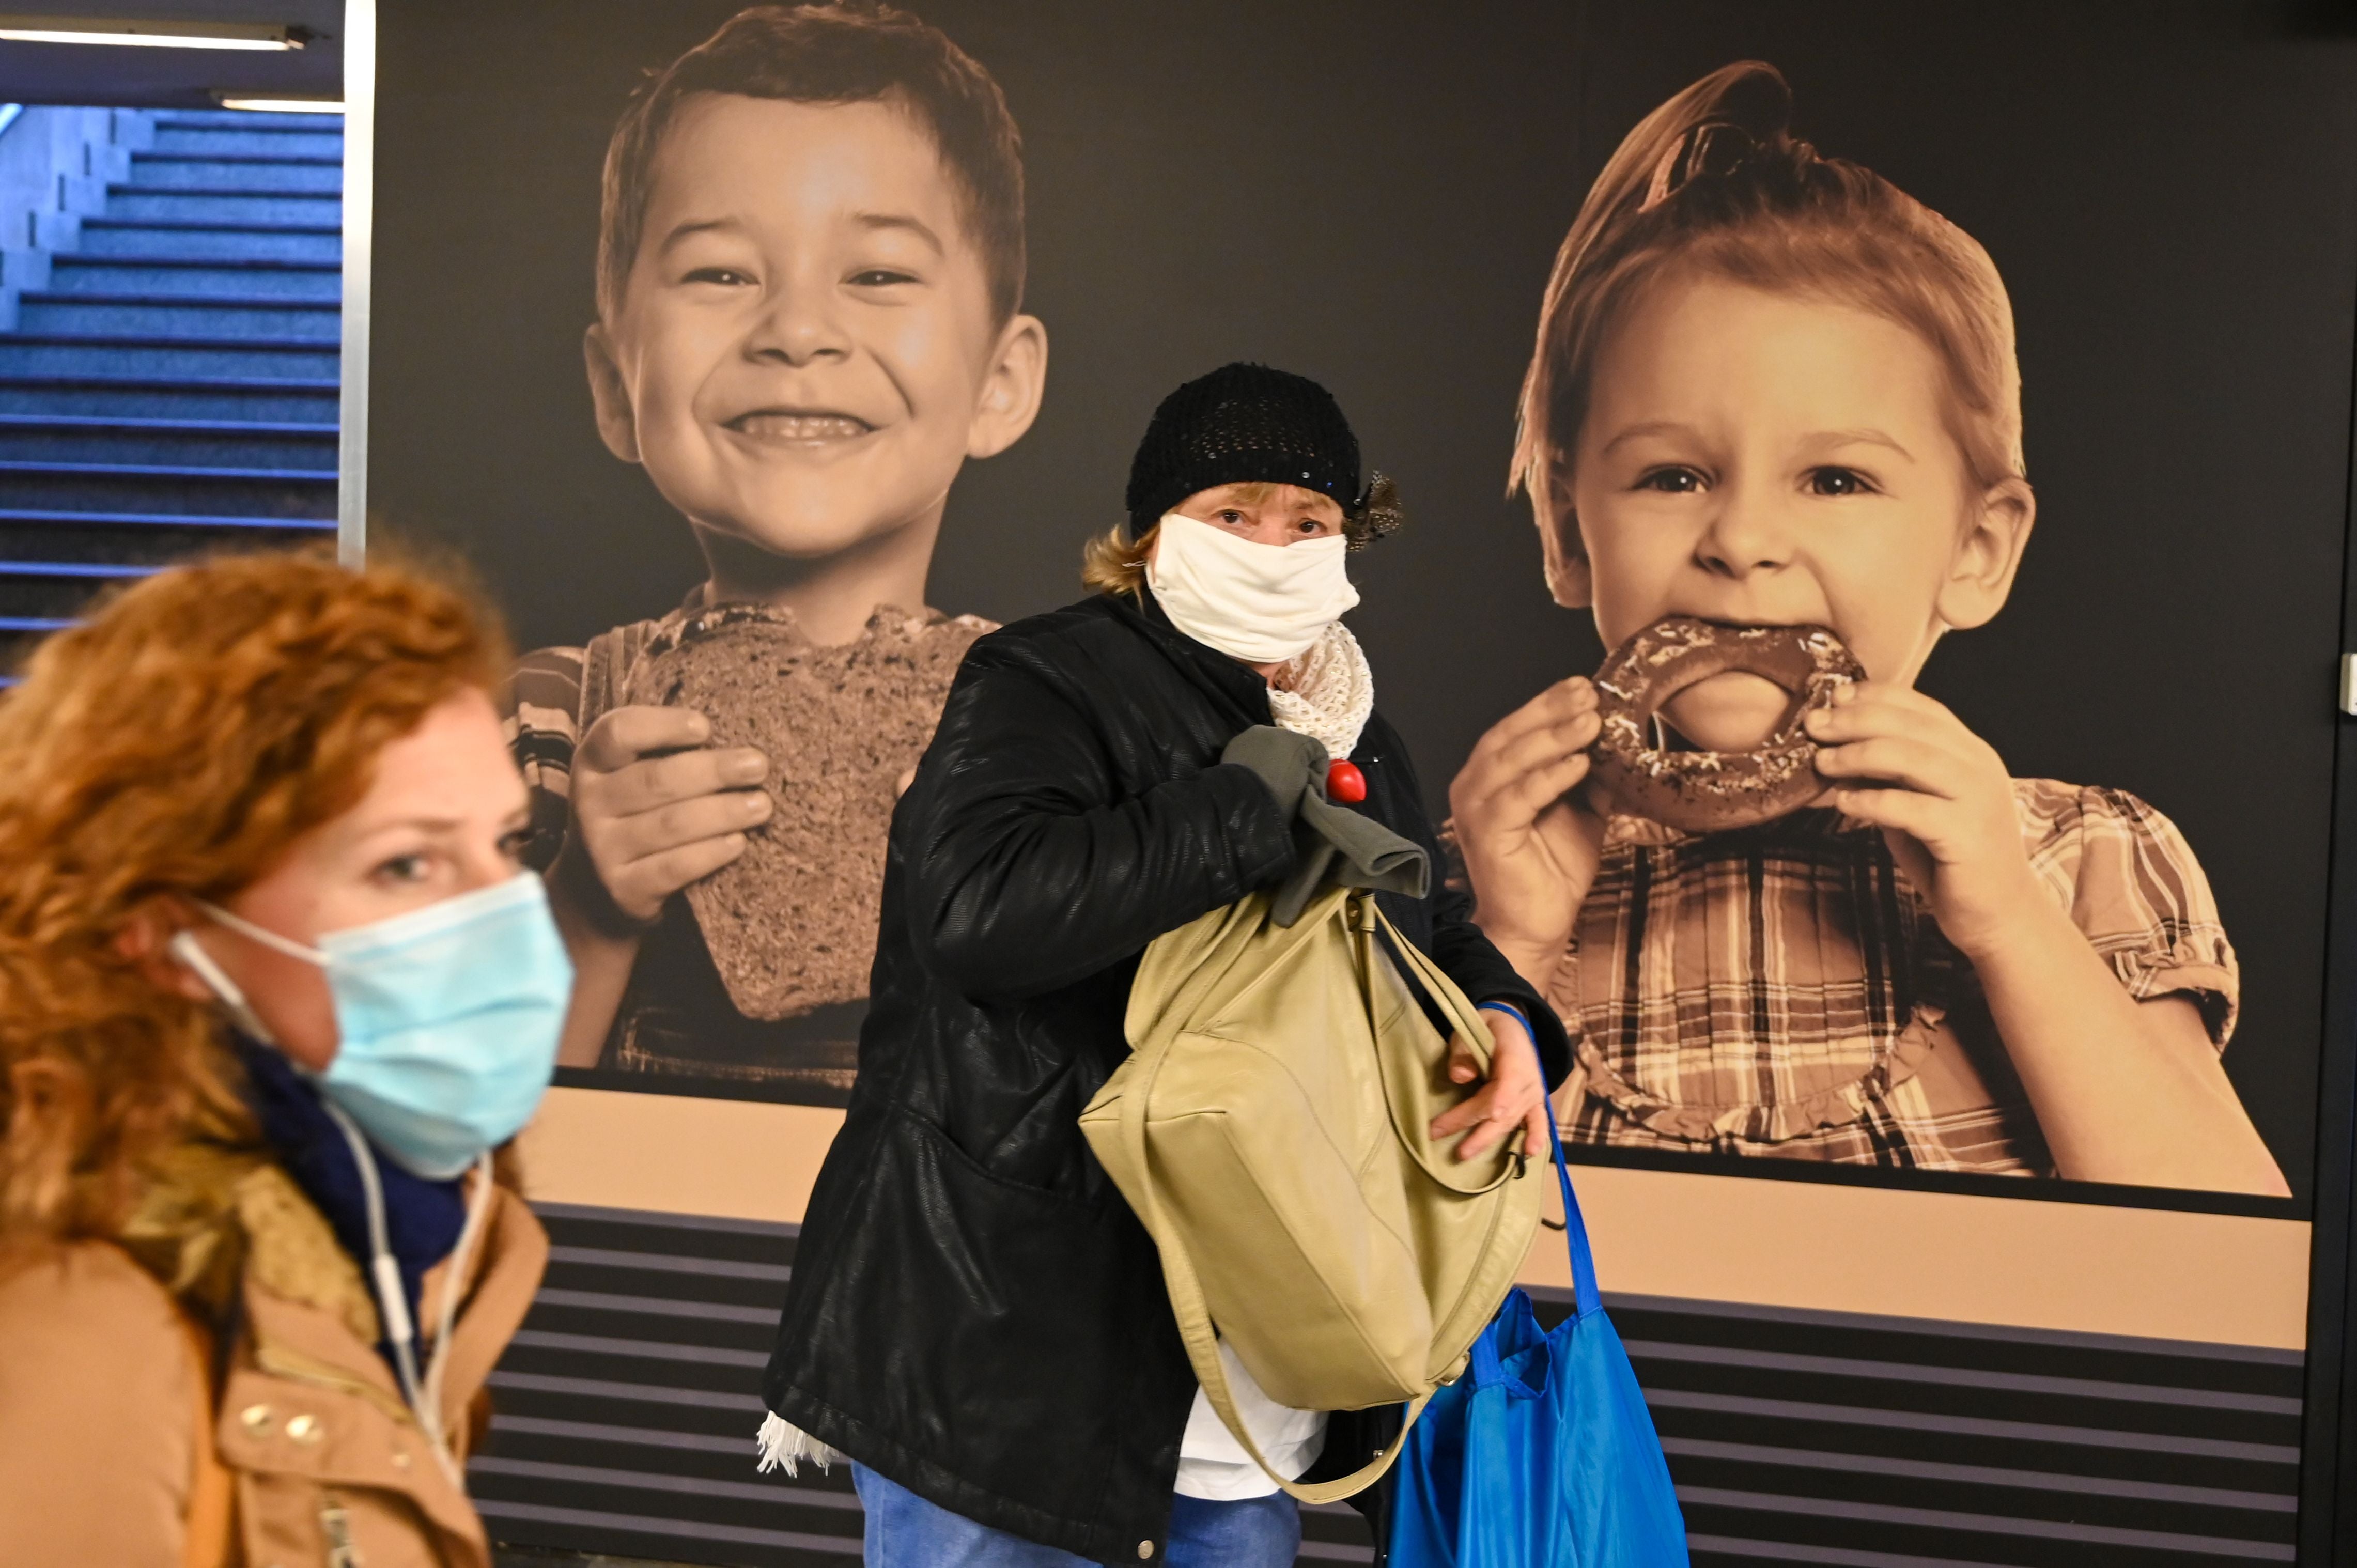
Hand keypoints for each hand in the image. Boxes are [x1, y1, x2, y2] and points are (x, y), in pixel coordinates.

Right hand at [558, 706, 771, 925]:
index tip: (705, 728)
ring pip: (671, 825)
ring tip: (762, 805)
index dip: (662, 726)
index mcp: (593, 762)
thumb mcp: (633, 774)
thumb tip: (735, 742)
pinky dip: (710, 853)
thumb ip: (667, 752)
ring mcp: (604, 850)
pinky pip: (674, 868)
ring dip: (723, 812)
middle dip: (714, 771)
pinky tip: (738, 842)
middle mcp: (589, 803)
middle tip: (758, 766)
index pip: (618, 732)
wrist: (598, 886)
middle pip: (656, 780)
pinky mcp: (625, 890)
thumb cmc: (635, 812)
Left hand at [1429, 1007, 1550, 1160]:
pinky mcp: (1535, 1101)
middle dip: (1476, 1129)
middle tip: (1453, 1147)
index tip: (1484, 1116)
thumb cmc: (1488, 1027)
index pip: (1505, 1084)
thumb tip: (1460, 1077)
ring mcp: (1533, 1093)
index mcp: (1515, 1058)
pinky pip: (1538, 1121)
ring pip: (1512, 1120)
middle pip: (1502, 1110)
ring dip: (1490, 1138)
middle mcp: (1529, 1079)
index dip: (1495, 1102)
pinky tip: (1530, 1152)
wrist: (1512, 1025)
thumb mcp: (1471, 1027)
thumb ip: (1463, 1051)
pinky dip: (1537, 1136)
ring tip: (1466, 1154)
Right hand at [1448, 678, 1608, 981]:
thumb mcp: (1582, 808)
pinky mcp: (1485, 833)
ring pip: (1511, 760)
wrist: (1539, 923)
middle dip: (1551, 710)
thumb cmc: (1554, 868)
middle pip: (1510, 735)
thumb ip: (1591, 773)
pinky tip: (1580, 763)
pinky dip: (1549, 777)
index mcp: (1491, 775)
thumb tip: (1620, 735)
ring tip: (1591, 721)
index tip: (1586, 685)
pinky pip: (1519, 797)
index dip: (1548, 703)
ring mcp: (1474, 809)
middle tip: (1589, 694)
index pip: (1516, 728)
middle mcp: (1473, 785)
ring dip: (1554, 737)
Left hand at [1806, 682, 2040, 959]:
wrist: (1998, 913)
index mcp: (1970, 751)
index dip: (1875, 696)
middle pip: (1912, 726)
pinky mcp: (1968, 834)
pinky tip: (1843, 802)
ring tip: (1822, 762)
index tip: (1834, 696)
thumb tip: (1832, 751)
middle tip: (1814, 725)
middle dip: (1857, 720)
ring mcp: (1978, 798)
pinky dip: (1872, 801)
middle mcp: (1980, 766)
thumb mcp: (1915, 805)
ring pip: (1913, 758)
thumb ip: (1888, 777)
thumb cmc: (1949, 857)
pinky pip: (1911, 808)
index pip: (1922, 707)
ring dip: (1859, 755)